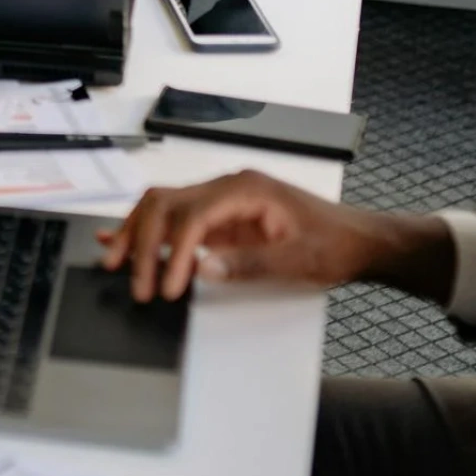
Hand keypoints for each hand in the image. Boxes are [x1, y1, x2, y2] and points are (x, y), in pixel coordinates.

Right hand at [97, 170, 437, 302]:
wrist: (359, 240)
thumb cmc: (334, 245)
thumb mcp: (298, 261)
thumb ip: (249, 264)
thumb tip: (201, 267)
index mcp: (245, 189)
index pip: (192, 215)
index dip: (173, 252)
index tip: (169, 287)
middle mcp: (227, 187)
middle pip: (166, 204)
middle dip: (143, 242)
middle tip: (137, 284)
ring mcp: (221, 200)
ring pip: (162, 206)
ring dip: (137, 234)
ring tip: (116, 262)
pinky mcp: (220, 218)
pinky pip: (175, 219)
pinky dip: (147, 230)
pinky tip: (121, 240)